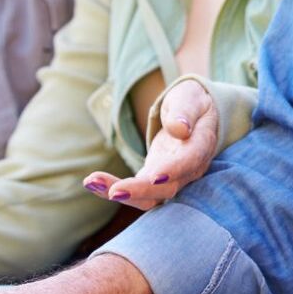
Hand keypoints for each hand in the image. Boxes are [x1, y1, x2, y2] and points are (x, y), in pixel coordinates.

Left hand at [84, 79, 218, 210]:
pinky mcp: (154, 179)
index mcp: (201, 144)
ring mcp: (172, 178)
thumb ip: (185, 112)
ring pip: (149, 196)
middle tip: (113, 192)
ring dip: (122, 194)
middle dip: (140, 191)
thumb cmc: (192, 102)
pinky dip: (113, 188)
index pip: (190, 161)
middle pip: (167, 188)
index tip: (154, 176)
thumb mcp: (189, 98)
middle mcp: (189, 168)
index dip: (173, 170)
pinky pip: (136, 190)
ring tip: (92, 182)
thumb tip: (180, 129)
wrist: (194, 115)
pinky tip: (91, 182)